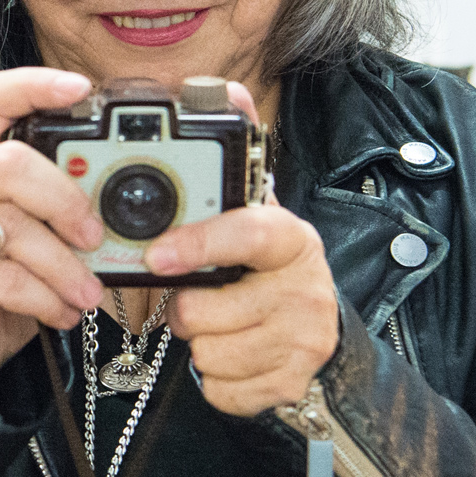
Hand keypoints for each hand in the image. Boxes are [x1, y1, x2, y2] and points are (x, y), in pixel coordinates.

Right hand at [0, 68, 104, 392]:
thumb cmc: (11, 282)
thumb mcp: (48, 238)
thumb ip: (78, 213)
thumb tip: (144, 213)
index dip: (34, 86)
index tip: (81, 89)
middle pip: (7, 163)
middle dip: (64, 199)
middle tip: (95, 236)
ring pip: (11, 228)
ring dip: (64, 266)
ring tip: (87, 294)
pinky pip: (4, 278)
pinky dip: (45, 299)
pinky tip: (60, 313)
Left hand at [145, 83, 337, 416]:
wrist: (320, 340)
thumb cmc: (270, 271)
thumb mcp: (257, 214)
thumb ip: (234, 158)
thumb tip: (226, 88)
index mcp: (291, 239)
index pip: (246, 235)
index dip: (196, 244)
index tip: (155, 255)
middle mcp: (306, 290)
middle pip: (207, 308)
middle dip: (188, 308)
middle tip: (198, 298)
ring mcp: (303, 342)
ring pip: (208, 351)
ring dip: (201, 343)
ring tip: (221, 325)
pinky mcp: (291, 387)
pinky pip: (220, 389)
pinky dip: (216, 379)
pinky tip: (235, 356)